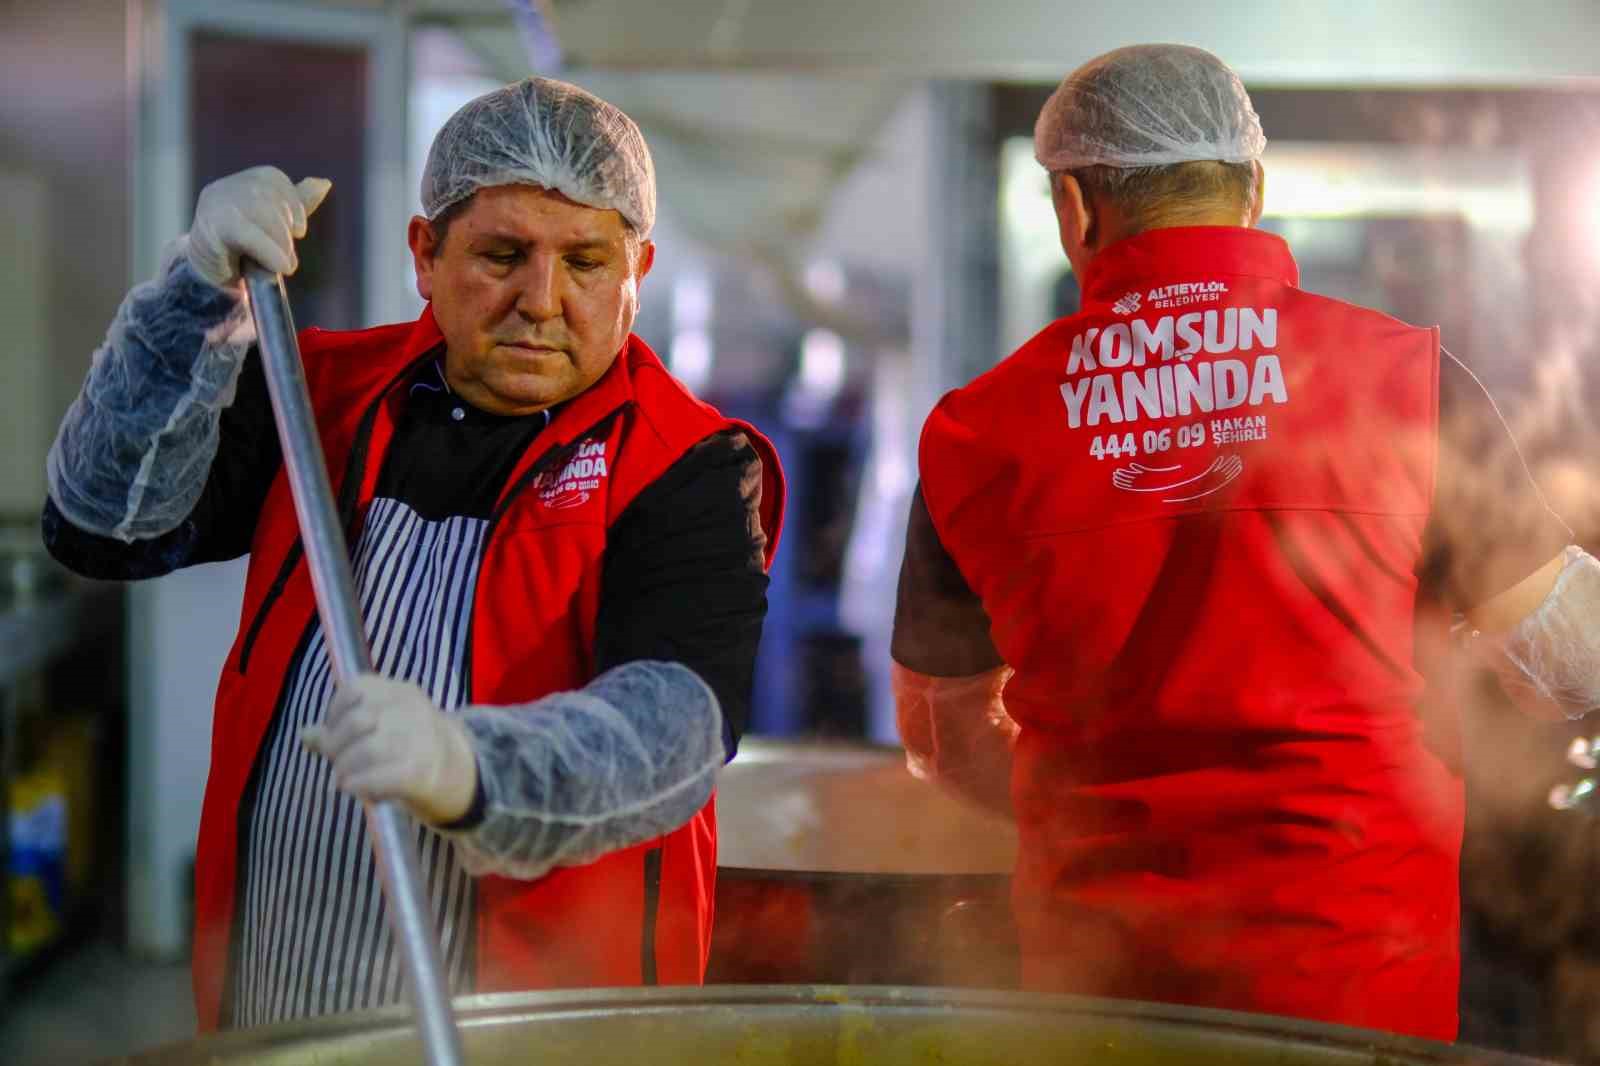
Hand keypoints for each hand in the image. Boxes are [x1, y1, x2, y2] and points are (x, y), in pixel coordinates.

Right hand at [187, 166, 331, 288]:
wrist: (210, 283)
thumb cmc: (245, 255)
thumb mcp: (275, 229)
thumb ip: (295, 206)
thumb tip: (324, 183)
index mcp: (241, 184)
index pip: (271, 178)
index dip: (292, 202)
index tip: (299, 232)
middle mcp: (224, 189)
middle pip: (263, 192)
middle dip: (285, 225)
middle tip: (289, 256)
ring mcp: (213, 205)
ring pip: (255, 208)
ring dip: (279, 240)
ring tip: (284, 265)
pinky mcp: (208, 227)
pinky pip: (244, 232)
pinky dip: (267, 250)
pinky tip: (279, 266)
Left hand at [301, 674, 478, 824]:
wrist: (458, 774)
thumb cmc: (409, 748)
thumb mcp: (381, 729)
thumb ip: (343, 731)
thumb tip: (305, 735)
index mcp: (401, 692)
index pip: (356, 688)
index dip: (335, 712)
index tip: (332, 733)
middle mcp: (414, 710)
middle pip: (360, 720)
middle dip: (337, 745)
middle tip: (335, 763)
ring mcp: (422, 740)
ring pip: (370, 749)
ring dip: (346, 768)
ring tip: (343, 779)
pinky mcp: (424, 772)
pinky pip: (384, 776)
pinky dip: (360, 784)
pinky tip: (352, 788)